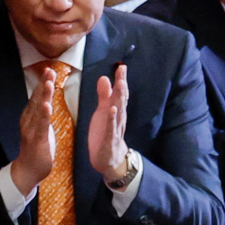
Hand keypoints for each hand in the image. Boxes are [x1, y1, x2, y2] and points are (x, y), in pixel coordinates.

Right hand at [11, 65, 56, 195]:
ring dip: (43, 96)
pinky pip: (41, 126)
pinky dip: (43, 115)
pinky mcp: (37, 141)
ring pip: (38, 110)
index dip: (42, 83)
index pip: (36, 97)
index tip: (48, 70)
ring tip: (48, 83)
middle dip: (43, 84)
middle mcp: (28, 121)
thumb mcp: (39, 128)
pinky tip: (46, 105)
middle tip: (49, 70)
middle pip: (36, 99)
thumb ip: (41, 114)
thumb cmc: (36, 149)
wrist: (27, 171)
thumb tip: (45, 100)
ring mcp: (31, 131)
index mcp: (30, 118)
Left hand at [88, 64, 130, 181]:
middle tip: (122, 70)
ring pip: (118, 112)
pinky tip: (112, 110)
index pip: (119, 93)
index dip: (120, 80)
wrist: (109, 158)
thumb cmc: (105, 133)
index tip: (121, 66)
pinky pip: (111, 128)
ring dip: (119, 98)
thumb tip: (104, 77)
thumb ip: (103, 95)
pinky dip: (112, 119)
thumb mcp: (102, 112)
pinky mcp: (109, 139)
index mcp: (114, 110)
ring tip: (119, 84)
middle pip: (121, 99)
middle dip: (121, 84)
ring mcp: (115, 128)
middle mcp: (117, 117)